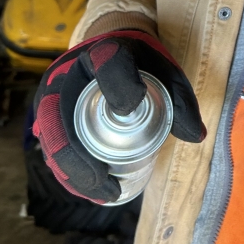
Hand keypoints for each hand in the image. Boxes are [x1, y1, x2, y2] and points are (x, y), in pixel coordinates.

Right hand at [32, 30, 203, 203]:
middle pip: (57, 111)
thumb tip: (196, 136)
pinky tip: (90, 190)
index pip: (107, 62)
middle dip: (75, 154)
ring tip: (103, 193)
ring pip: (48, 133)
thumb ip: (181, 101)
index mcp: (105, 50)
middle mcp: (70, 71)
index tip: (131, 108)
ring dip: (70, 170)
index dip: (117, 85)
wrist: (112, 52)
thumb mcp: (166, 74)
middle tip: (103, 181)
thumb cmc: (141, 65)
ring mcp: (54, 94)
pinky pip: (49, 144)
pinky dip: (67, 171)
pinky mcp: (48, 114)